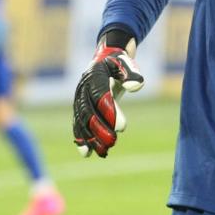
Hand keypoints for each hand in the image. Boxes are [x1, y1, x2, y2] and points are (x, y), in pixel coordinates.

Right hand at [72, 32, 143, 157]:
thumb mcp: (126, 63)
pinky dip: (81, 139)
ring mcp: (78, 99)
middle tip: (113, 142)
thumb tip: (136, 86)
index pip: (101, 96)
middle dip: (99, 129)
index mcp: (95, 75)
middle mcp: (83, 88)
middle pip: (88, 112)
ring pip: (82, 121)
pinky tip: (87, 153)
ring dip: (91, 138)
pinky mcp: (79, 108)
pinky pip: (77, 124)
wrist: (103, 61)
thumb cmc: (118, 63)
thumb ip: (132, 73)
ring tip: (103, 152)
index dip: (110, 112)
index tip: (123, 127)